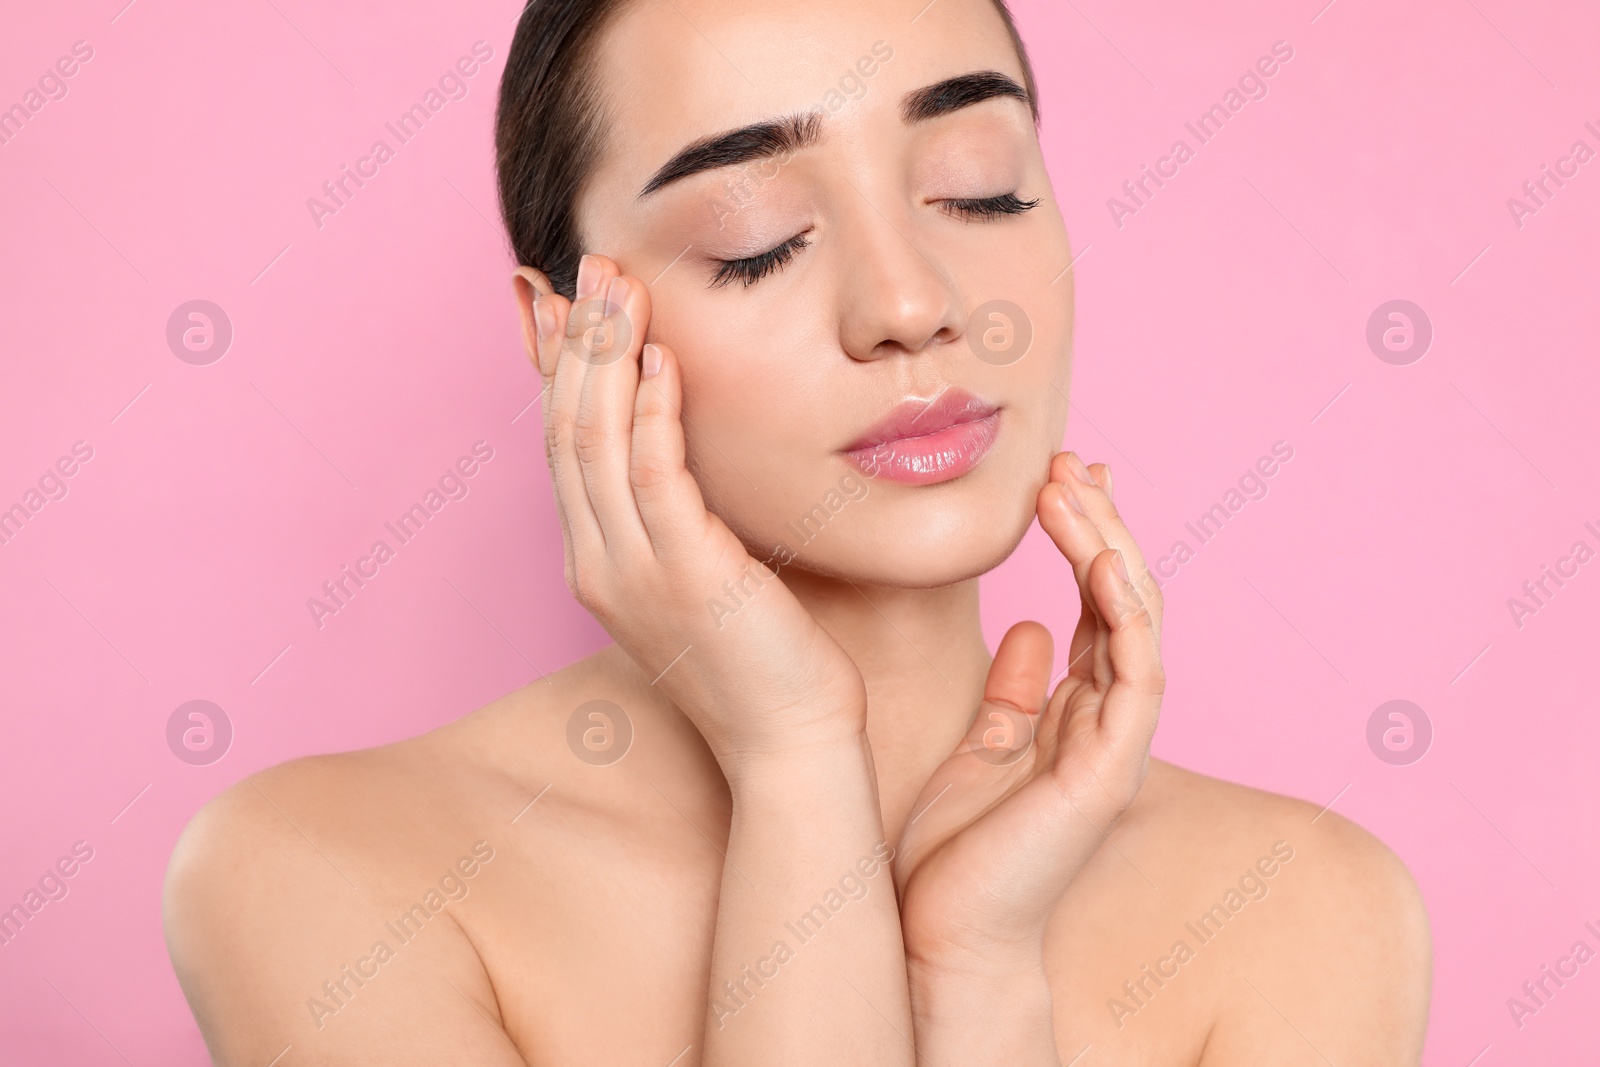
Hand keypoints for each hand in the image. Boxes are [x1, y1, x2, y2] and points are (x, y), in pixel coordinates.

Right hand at [523, 254, 867, 769]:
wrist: (789, 747)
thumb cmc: (763, 663)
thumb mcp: (705, 578)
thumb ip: (682, 515)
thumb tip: (685, 455)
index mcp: (601, 563)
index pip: (563, 446)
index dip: (560, 368)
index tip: (563, 301)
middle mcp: (601, 565)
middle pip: (565, 431)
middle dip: (575, 342)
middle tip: (589, 266)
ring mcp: (636, 573)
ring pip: (594, 442)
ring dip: (604, 355)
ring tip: (616, 283)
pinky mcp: (688, 576)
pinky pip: (654, 476)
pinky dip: (652, 411)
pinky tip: (662, 357)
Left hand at [894, 452, 1164, 976]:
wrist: (947, 933)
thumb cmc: (958, 852)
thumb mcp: (981, 746)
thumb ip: (1014, 690)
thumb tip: (1030, 630)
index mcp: (1074, 710)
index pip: (1093, 604)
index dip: (1085, 537)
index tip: (1064, 474)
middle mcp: (1104, 718)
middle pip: (1120, 598)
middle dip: (1101, 524)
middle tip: (1071, 460)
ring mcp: (1114, 742)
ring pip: (1136, 622)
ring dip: (1110, 547)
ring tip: (1073, 484)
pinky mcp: (1109, 768)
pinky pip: (1136, 675)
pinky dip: (1124, 612)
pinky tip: (1101, 557)